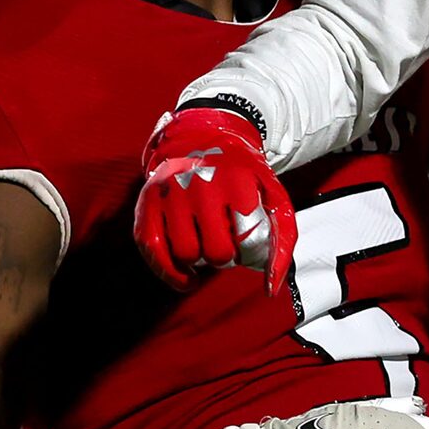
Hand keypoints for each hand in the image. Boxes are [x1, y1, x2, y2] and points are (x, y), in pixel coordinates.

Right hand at [134, 105, 296, 294]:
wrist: (204, 138)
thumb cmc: (245, 178)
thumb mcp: (273, 199)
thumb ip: (281, 242)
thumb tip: (271, 290)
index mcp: (237, 180)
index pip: (247, 240)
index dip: (251, 253)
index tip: (250, 245)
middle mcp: (200, 183)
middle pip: (216, 252)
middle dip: (226, 259)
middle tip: (228, 248)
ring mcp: (170, 191)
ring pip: (185, 255)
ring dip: (200, 263)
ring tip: (207, 249)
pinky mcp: (147, 201)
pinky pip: (152, 250)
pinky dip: (169, 273)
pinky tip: (186, 279)